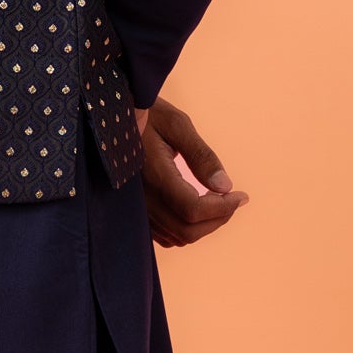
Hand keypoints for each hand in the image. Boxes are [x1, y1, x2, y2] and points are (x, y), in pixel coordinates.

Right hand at [136, 96, 247, 249]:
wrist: (111, 117)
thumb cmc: (148, 114)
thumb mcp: (177, 124)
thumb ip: (201, 156)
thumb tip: (225, 187)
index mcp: (154, 174)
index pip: (192, 209)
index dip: (222, 209)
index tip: (241, 196)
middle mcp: (142, 197)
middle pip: (187, 231)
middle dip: (218, 219)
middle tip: (234, 200)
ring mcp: (136, 208)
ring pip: (177, 237)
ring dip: (204, 226)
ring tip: (218, 202)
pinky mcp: (135, 211)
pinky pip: (165, 235)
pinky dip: (187, 229)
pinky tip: (197, 207)